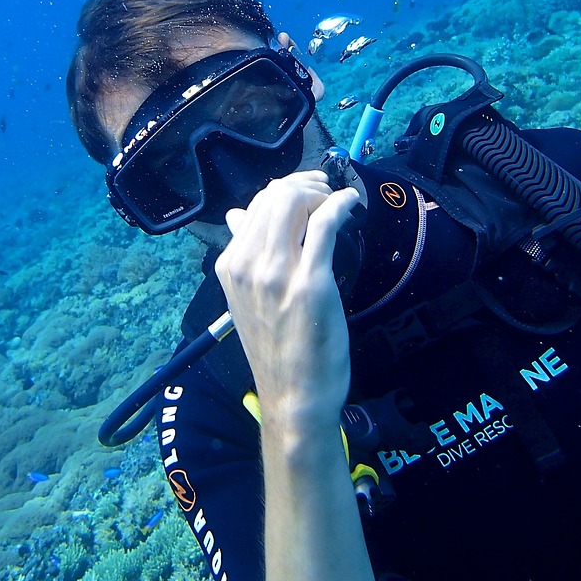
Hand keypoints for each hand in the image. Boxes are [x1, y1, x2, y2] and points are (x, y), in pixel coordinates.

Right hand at [215, 171, 359, 433]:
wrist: (293, 396)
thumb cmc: (276, 349)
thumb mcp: (247, 298)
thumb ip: (245, 255)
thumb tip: (237, 216)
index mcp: (230, 267)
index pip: (255, 206)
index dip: (285, 190)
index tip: (308, 194)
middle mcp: (248, 266)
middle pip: (274, 197)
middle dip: (304, 184)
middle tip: (325, 193)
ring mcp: (277, 274)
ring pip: (294, 203)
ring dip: (320, 192)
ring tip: (336, 200)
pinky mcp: (311, 283)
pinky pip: (324, 225)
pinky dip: (340, 205)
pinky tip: (350, 204)